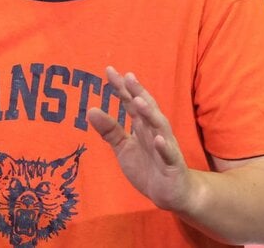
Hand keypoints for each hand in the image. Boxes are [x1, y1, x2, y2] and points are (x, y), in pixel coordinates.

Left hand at [87, 66, 197, 212]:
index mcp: (142, 126)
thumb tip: (90, 110)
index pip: (131, 103)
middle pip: (146, 108)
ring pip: (159, 126)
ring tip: (139, 101)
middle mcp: (155, 131)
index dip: (121, 88)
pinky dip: (164, 146)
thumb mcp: (123, 148)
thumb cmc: (148, 166)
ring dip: (150, 114)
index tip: (109, 70)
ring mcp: (165, 146)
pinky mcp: (173, 164)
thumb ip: (109, 130)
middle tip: (127, 77)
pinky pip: (168, 154)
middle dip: (138, 92)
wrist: (172, 193)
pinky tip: (158, 139)